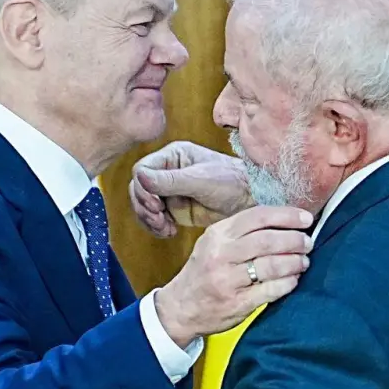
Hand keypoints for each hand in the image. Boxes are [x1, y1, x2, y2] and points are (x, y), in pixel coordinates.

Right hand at [130, 141, 252, 237]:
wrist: (250, 201)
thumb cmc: (232, 182)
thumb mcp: (200, 180)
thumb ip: (170, 180)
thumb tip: (140, 177)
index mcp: (173, 156)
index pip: (142, 170)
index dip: (143, 189)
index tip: (157, 205)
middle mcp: (167, 171)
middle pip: (138, 189)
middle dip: (145, 207)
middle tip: (159, 219)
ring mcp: (170, 191)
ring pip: (143, 206)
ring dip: (149, 220)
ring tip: (165, 228)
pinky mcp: (174, 209)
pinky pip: (154, 219)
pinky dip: (157, 227)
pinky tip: (170, 232)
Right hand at [156, 205, 313, 346]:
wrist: (180, 308)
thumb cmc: (203, 272)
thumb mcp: (214, 244)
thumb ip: (242, 232)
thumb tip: (285, 222)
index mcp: (217, 235)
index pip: (257, 216)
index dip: (286, 216)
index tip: (306, 219)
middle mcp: (221, 255)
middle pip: (268, 240)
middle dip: (295, 240)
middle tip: (307, 243)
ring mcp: (228, 280)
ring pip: (272, 265)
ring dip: (295, 262)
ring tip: (303, 261)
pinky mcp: (237, 303)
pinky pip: (271, 290)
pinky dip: (288, 283)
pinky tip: (293, 280)